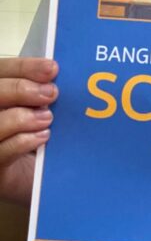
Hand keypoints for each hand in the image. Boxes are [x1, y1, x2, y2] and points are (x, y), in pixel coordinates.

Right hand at [0, 58, 58, 205]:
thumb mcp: (35, 107)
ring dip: (23, 117)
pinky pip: (2, 151)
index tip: (52, 69)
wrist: (29, 173)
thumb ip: (38, 91)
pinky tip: (42, 136)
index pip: (0, 69)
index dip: (24, 67)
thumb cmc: (32, 131)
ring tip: (47, 118)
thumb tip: (55, 74)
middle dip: (22, 90)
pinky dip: (23, 141)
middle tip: (51, 93)